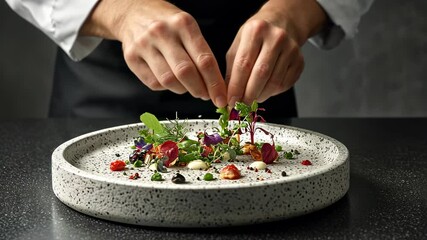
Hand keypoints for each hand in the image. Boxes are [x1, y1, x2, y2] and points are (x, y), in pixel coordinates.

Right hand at [80, 0, 226, 106]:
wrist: (133, 13)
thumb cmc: (167, 23)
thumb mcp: (187, 27)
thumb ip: (200, 52)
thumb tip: (214, 84)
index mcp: (183, 23)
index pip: (204, 59)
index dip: (215, 83)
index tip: (220, 97)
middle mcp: (162, 32)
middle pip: (185, 72)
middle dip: (199, 90)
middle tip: (205, 96)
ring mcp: (144, 45)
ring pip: (168, 80)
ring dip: (183, 90)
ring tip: (188, 86)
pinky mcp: (131, 57)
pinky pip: (154, 83)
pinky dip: (166, 88)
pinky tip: (170, 80)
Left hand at [225, 0, 326, 105]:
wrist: (282, 24)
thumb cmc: (256, 36)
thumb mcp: (238, 45)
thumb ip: (232, 69)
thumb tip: (229, 94)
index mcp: (256, 30)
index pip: (243, 64)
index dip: (236, 86)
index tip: (231, 100)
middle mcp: (276, 38)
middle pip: (261, 74)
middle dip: (249, 95)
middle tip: (241, 105)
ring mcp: (291, 49)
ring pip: (274, 83)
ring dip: (260, 96)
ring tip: (251, 99)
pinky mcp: (299, 61)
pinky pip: (284, 85)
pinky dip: (272, 93)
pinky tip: (264, 91)